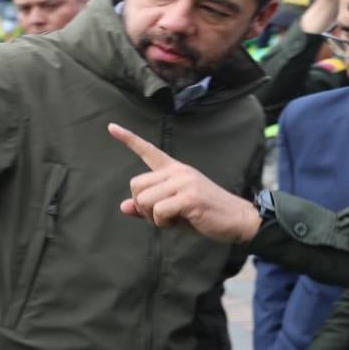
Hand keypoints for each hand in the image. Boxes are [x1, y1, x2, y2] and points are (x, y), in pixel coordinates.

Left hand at [109, 123, 261, 243]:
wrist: (237, 219)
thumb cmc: (204, 215)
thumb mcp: (173, 210)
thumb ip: (148, 208)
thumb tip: (124, 207)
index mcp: (174, 170)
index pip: (148, 151)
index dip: (128, 139)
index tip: (111, 127)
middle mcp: (177, 171)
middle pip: (136, 185)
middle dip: (142, 206)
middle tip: (162, 215)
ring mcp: (184, 182)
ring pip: (144, 200)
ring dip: (153, 217)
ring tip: (174, 218)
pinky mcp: (189, 196)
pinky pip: (158, 211)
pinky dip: (164, 223)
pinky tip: (180, 221)